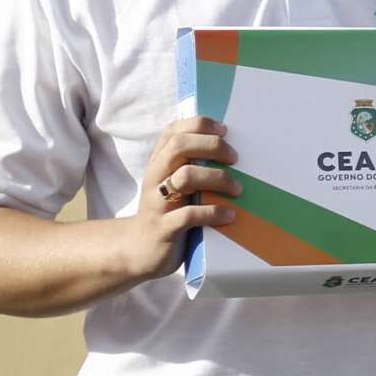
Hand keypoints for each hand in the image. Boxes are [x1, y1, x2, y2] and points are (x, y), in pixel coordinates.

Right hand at [127, 118, 245, 280]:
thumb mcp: (175, 185)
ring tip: (237, 190)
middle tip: (234, 158)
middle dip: (212, 146)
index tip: (224, 130)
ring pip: (185, 177)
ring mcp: (157, 202)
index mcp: (159, 164)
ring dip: (218, 179)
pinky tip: (229, 215)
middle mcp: (155, 178)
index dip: (199, 125)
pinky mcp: (163, 227)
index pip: (173, 131)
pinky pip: (188, 215)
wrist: (139, 250)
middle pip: (178, 146)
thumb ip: (192, 166)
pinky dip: (213, 213)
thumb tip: (231, 151)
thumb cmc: (168, 212)